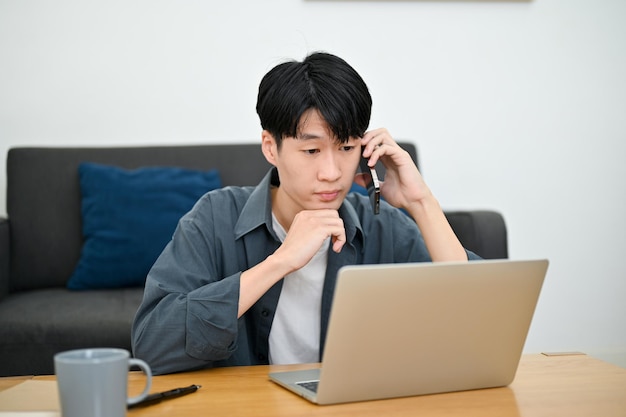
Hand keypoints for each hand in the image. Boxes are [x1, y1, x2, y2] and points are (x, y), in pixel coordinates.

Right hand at [273, 209, 345, 271]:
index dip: (331, 225)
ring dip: (341, 235)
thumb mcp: (303, 234)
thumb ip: (313, 228)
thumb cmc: (293, 252)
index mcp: (304, 214)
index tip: (330, 238)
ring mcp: (314, 220)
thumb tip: (329, 230)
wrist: (285, 258)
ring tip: (335, 246)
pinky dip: (341, 240)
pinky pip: (340, 230)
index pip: (326, 213)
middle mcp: (309, 215)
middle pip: (334, 215)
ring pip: (339, 222)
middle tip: (334, 242)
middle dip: (338, 228)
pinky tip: (335, 249)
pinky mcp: (320, 229)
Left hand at [359, 129, 466, 262]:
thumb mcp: (379, 188)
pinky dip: (376, 153)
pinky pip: (387, 147)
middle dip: (367, 136)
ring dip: (371, 142)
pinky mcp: (402, 157)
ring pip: (383, 135)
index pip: (376, 141)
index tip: (355, 151)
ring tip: (364, 154)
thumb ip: (368, 181)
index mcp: (388, 159)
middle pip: (380, 133)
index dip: (365, 142)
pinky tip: (371, 163)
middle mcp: (393, 154)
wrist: (414, 202)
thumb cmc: (402, 196)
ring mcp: (398, 154)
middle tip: (359, 147)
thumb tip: (356, 177)